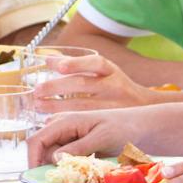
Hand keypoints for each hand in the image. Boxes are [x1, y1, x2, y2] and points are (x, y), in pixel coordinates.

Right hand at [27, 109, 137, 165]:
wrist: (141, 126)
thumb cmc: (124, 127)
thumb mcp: (102, 138)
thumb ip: (78, 148)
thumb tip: (55, 158)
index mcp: (64, 121)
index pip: (36, 140)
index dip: (32, 159)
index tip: (37, 177)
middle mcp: (61, 125)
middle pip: (42, 150)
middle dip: (50, 165)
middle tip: (72, 174)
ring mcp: (66, 134)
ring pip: (52, 155)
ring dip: (61, 166)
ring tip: (83, 168)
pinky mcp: (74, 142)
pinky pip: (63, 157)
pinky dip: (70, 165)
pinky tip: (86, 166)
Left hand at [31, 55, 150, 112]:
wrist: (145, 108)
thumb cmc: (116, 87)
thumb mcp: (103, 71)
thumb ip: (77, 65)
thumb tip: (47, 60)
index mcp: (111, 71)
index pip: (95, 63)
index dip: (77, 63)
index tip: (59, 67)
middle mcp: (114, 86)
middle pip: (84, 84)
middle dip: (57, 87)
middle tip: (37, 90)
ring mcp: (114, 106)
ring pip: (83, 105)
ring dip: (57, 105)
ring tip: (38, 105)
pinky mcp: (111, 123)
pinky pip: (87, 122)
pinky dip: (68, 120)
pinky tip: (52, 120)